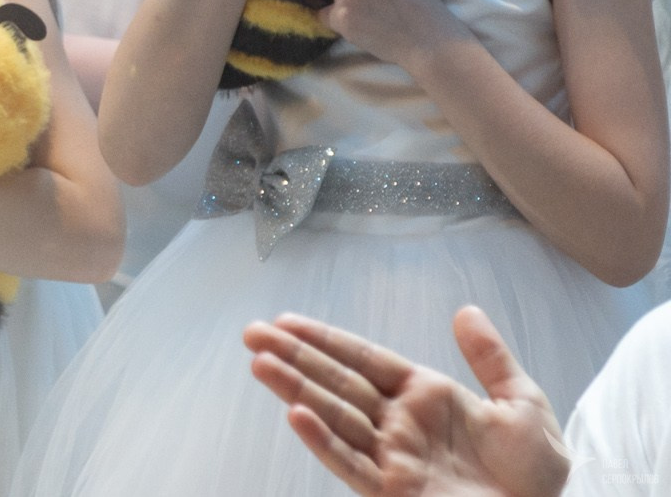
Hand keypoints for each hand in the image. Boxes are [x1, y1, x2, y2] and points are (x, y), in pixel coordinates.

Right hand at [245, 308, 567, 496]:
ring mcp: (392, 458)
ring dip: (296, 390)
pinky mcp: (394, 493)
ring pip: (334, 417)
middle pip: (337, 382)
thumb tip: (465, 310)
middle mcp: (399, 424)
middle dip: (294, 356)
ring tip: (259, 364)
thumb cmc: (536, 476)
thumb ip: (490, 359)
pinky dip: (323, 441)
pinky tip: (296, 416)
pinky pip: (352, 464)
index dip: (325, 339)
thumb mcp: (523, 405)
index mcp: (424, 396)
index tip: (286, 320)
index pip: (364, 360)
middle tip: (252, 332)